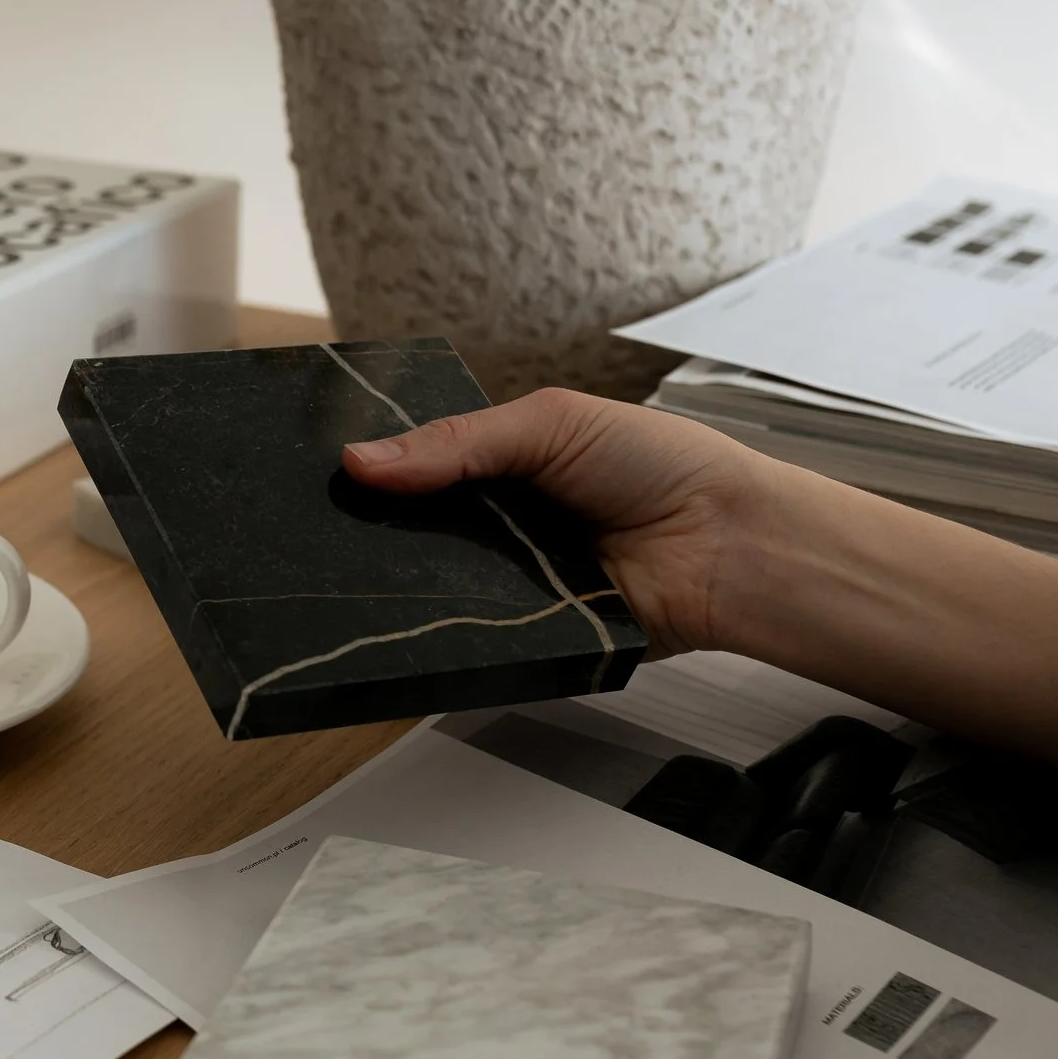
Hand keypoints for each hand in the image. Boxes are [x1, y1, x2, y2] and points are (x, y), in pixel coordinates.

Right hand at [341, 389, 780, 655]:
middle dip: (378, 526)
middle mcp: (498, 526)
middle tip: (333, 524)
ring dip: (405, 579)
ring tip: (362, 569)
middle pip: (412, 530)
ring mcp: (507, 583)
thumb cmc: (665, 466)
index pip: (416, 467)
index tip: (326, 472)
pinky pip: (467, 635)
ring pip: (431, 586)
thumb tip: (360, 459)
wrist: (730, 546)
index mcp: (501, 465)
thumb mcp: (552, 423)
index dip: (374, 470)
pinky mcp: (523, 635)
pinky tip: (418, 614)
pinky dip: (446, 626)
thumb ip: (458, 440)